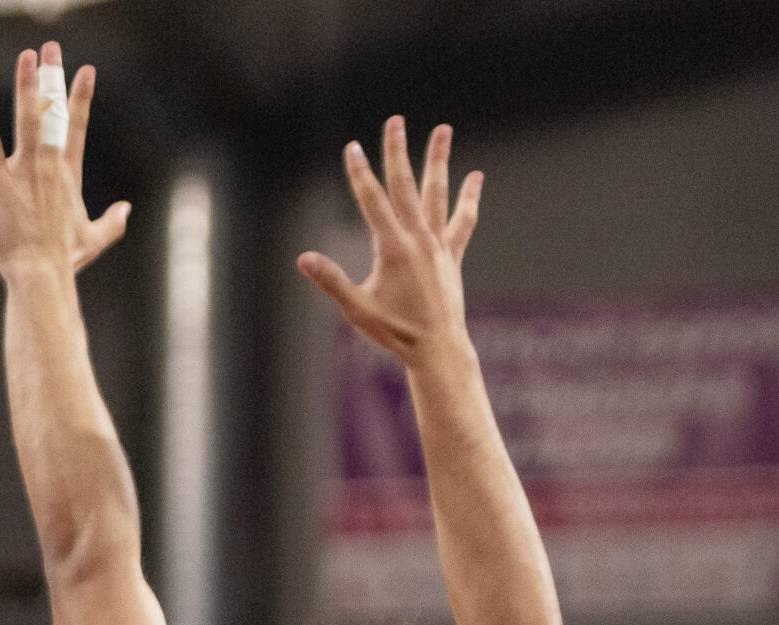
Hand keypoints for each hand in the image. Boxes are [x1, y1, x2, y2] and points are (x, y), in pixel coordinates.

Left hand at [0, 42, 130, 280]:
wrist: (40, 274)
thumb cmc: (64, 260)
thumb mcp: (94, 239)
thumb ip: (112, 222)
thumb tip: (126, 210)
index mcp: (67, 174)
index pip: (77, 126)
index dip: (81, 97)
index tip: (86, 70)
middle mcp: (49, 166)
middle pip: (53, 113)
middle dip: (53, 77)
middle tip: (51, 48)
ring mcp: (25, 172)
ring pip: (26, 120)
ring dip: (26, 86)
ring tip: (27, 57)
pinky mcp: (0, 183)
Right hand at [297, 119, 482, 369]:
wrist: (437, 349)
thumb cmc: (394, 332)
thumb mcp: (356, 308)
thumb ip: (331, 280)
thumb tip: (303, 259)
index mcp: (392, 247)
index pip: (371, 201)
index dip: (359, 172)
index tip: (352, 146)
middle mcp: (418, 239)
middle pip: (404, 185)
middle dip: (397, 151)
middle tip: (394, 121)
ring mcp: (437, 245)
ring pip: (437, 193)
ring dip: (437, 160)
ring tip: (443, 129)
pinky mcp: (451, 256)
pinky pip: (462, 222)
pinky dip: (468, 199)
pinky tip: (475, 177)